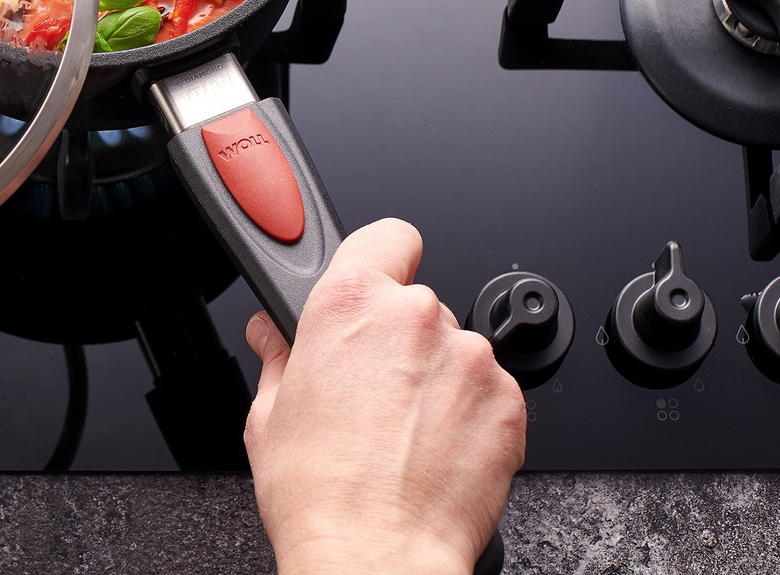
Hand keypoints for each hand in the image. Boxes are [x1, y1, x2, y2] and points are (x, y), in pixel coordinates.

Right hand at [243, 219, 525, 574]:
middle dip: (398, 338)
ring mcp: (469, 358)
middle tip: (373, 390)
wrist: (376, 555)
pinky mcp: (510, 402)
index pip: (386, 236)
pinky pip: (489, 390)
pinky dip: (469, 413)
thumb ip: (279, 354)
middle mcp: (416, 316)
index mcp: (350, 302)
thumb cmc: (319, 492)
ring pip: (455, 349)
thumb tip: (273, 334)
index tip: (375, 285)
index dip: (381, 258)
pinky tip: (436, 450)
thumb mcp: (269, 412)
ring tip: (405, 432)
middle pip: (417, 302)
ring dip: (436, 377)